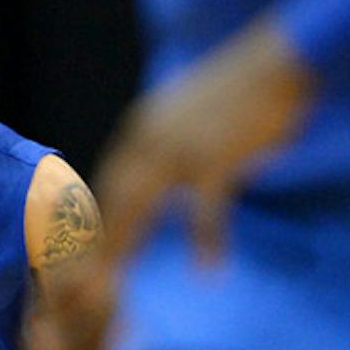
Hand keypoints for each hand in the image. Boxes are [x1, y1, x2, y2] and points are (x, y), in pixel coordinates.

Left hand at [29, 19, 311, 349]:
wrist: (275, 61)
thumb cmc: (235, 94)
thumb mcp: (182, 118)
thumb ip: (161, 150)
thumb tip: (149, 178)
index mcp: (139, 134)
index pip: (104, 186)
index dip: (88, 225)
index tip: (76, 259)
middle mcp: (147, 141)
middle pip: (110, 201)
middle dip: (90, 244)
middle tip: (75, 288)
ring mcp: (179, 148)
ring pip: (139, 206)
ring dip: (122, 248)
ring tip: (110, 287)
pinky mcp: (216, 155)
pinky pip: (206, 205)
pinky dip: (205, 237)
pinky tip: (208, 270)